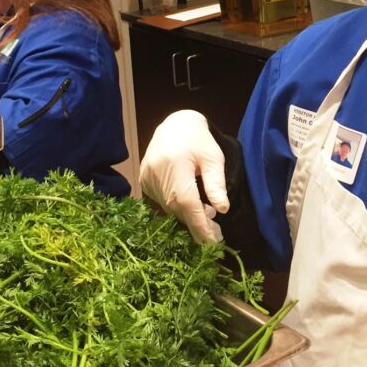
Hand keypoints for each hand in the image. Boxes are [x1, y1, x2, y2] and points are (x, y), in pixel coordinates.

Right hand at [139, 110, 229, 242]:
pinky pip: (162, 202)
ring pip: (169, 208)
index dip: (199, 224)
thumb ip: (216, 183)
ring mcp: (147, 178)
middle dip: (197, 224)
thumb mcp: (213, 157)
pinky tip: (192, 207)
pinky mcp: (144, 180)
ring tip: (208, 219)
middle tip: (216, 234)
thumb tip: (222, 209)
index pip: (187, 202)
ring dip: (188, 217)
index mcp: (175, 165)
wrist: (175, 124)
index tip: (212, 242)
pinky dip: (177, 208)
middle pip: (177, 209)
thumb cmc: (198, 139)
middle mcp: (156, 173)